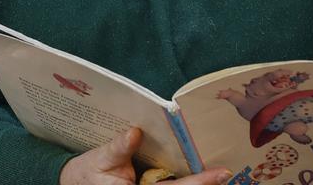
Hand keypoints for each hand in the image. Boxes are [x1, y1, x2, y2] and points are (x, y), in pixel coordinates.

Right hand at [59, 128, 232, 184]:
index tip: (221, 174)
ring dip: (195, 184)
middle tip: (226, 174)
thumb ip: (117, 148)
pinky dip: (184, 182)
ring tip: (218, 175)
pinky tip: (199, 176)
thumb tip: (135, 132)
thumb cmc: (85, 174)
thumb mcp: (99, 159)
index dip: (199, 183)